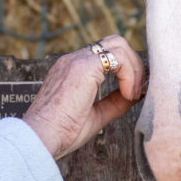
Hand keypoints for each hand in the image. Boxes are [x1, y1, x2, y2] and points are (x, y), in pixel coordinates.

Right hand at [22, 35, 146, 159]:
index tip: (134, 91)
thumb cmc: (62, 132)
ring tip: (132, 94)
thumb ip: (113, 103)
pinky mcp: (84, 66)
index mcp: (72, 69)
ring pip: (118, 45)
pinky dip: (129, 74)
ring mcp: (77, 60)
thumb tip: (133, 96)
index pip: (105, 54)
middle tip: (138, 90)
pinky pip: (118, 57)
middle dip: (133, 64)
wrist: (41, 137)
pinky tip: (127, 94)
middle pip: (114, 43)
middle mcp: (73, 60)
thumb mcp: (95, 115)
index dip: (126, 69)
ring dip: (134, 69)